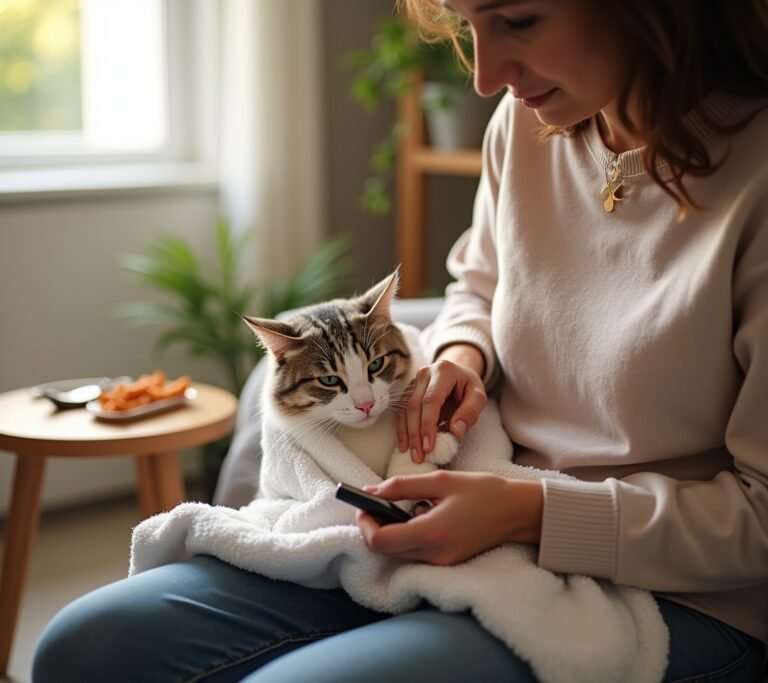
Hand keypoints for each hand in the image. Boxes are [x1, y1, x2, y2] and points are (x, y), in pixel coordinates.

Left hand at [357, 471, 542, 565]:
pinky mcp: (446, 563)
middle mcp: (434, 555)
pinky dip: (405, 536)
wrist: (517, 512)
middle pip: (384, 550)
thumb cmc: (483, 492)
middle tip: (375, 502)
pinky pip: (413, 554)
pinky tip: (416, 516)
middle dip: (373, 526)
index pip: (379, 542)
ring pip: (397, 554)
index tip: (363, 504)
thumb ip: (402, 486)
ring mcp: (440, 563)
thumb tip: (370, 491)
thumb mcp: (441, 480)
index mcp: (431, 533)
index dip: (364, 523)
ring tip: (397, 506)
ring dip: (388, 531)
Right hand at [398, 344, 486, 462]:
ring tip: (413, 455)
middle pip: (414, 405)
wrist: (459, 374)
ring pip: (405, 409)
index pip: (431, 399)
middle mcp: (424, 373)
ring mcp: (413, 381)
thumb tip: (456, 431)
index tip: (428, 446)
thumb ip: (471, 411)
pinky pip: (402, 411)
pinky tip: (405, 444)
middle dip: (415, 434)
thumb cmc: (469, 387)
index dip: (428, 424)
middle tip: (419, 456)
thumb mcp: (479, 396)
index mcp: (444, 371)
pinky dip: (403, 429)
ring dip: (407, 434)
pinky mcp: (407, 390)